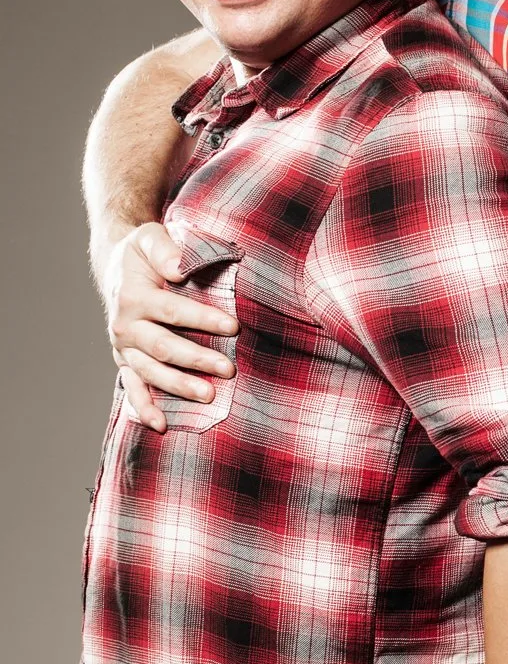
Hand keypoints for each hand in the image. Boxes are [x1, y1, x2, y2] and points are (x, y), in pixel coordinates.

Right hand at [101, 222, 236, 431]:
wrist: (118, 268)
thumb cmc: (143, 253)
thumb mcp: (149, 238)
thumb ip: (164, 249)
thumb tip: (181, 267)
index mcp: (133, 296)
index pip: (171, 311)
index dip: (202, 320)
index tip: (233, 327)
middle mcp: (124, 326)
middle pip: (163, 347)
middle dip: (197, 359)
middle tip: (228, 369)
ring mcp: (124, 348)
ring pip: (151, 372)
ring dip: (178, 386)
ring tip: (209, 396)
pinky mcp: (126, 362)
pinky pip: (132, 388)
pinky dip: (143, 408)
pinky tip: (160, 425)